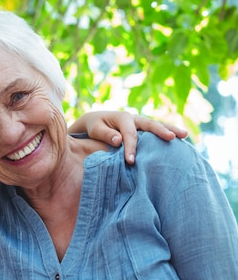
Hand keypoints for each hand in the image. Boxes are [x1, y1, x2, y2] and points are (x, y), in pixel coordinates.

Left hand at [69, 111, 187, 164]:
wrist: (97, 121)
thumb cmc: (95, 126)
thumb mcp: (95, 129)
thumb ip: (105, 134)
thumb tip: (118, 140)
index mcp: (122, 118)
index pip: (129, 134)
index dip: (131, 148)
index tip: (131, 161)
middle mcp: (134, 118)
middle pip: (150, 124)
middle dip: (161, 131)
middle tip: (172, 138)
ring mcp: (141, 122)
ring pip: (158, 125)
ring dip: (171, 130)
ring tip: (185, 135)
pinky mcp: (144, 129)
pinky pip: (157, 130)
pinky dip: (168, 133)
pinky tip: (180, 141)